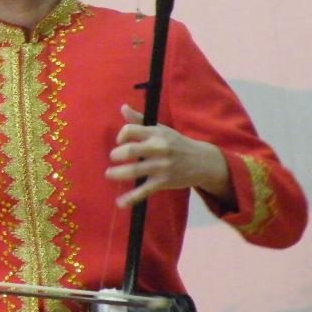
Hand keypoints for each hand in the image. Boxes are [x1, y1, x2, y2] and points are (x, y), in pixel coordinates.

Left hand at [106, 104, 232, 207]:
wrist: (202, 161)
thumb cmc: (176, 143)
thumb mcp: (160, 129)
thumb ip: (139, 120)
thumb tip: (122, 107)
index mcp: (156, 134)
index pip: (131, 130)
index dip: (121, 135)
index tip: (120, 141)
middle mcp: (158, 149)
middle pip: (131, 151)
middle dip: (117, 154)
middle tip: (113, 158)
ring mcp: (161, 167)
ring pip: (134, 171)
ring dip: (117, 173)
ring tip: (109, 174)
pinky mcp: (163, 182)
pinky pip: (144, 191)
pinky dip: (131, 198)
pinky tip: (120, 203)